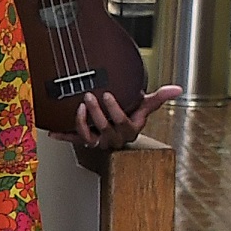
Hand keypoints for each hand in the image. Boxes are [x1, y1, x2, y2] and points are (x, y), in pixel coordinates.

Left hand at [61, 85, 183, 149]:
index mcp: (129, 130)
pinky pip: (73, 140)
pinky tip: (52, 131)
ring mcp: (99, 141)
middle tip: (89, 96)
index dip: (114, 110)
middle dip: (96, 113)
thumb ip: (158, 98)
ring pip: (89, 135)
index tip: (107, 94)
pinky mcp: (85, 141)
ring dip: (81, 121)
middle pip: (104, 128)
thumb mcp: (144, 106)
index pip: (122, 122)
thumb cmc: (132, 115)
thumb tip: (177, 89)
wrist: (118, 130)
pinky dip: (63, 136)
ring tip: (78, 106)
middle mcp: (114, 139)